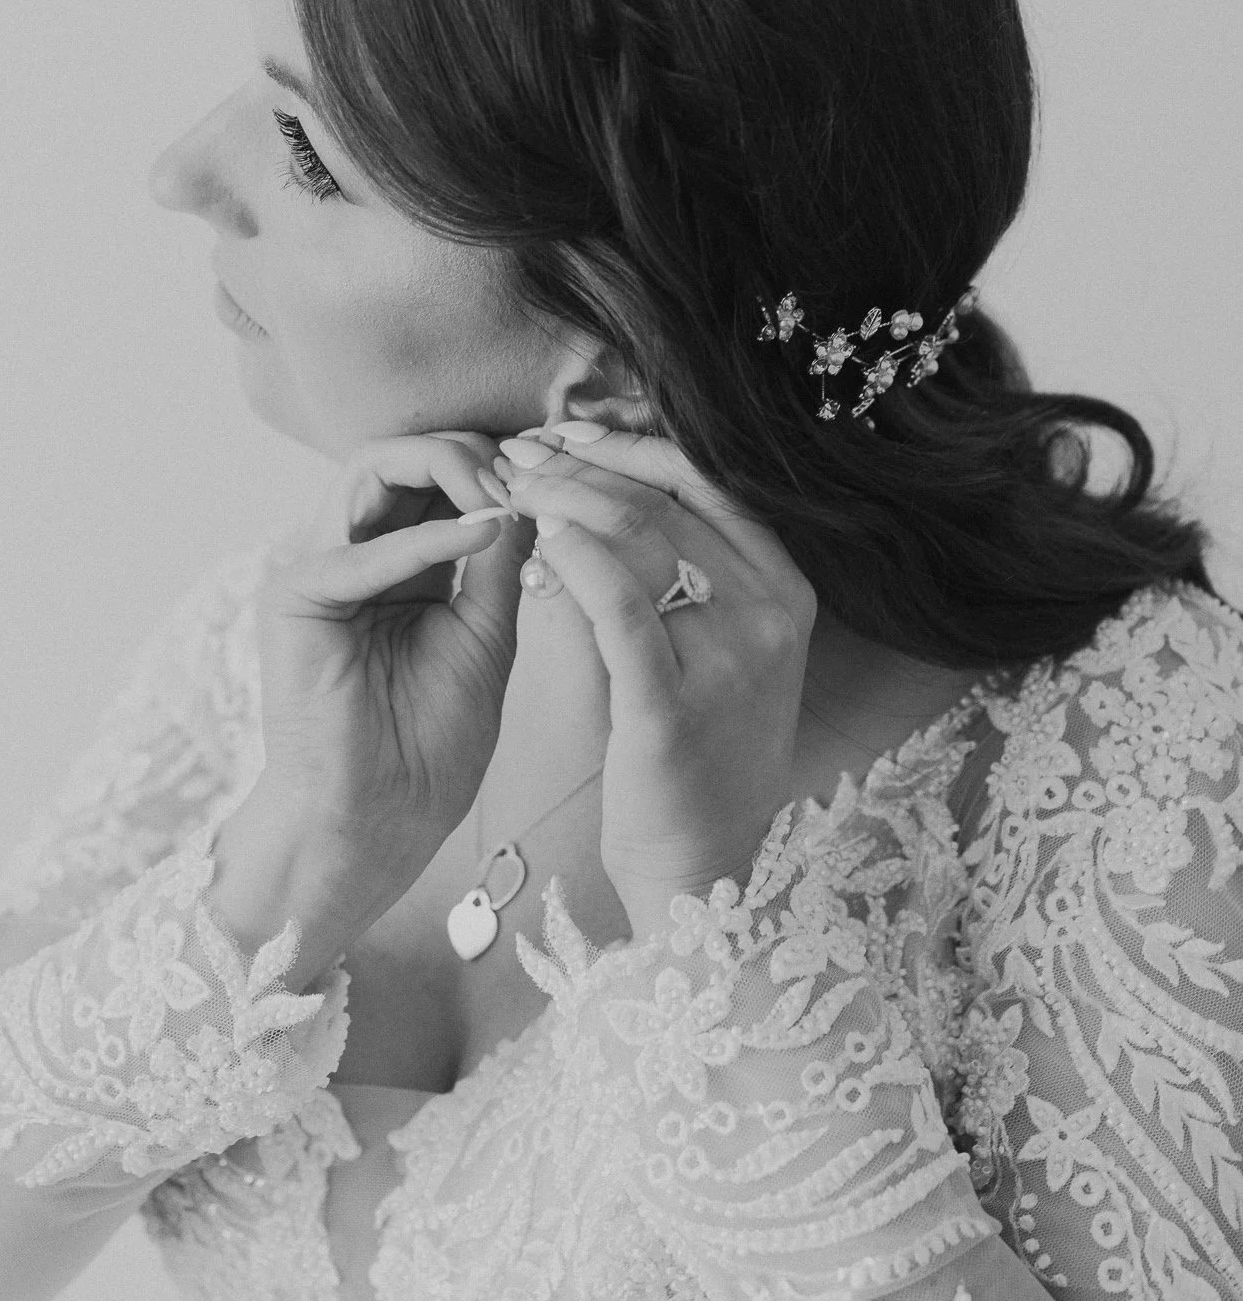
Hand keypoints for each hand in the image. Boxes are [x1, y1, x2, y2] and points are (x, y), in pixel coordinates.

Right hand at [252, 432, 537, 927]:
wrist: (381, 821)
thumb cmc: (429, 744)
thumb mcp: (485, 634)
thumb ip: (498, 563)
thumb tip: (531, 491)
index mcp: (396, 563)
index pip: (435, 476)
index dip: (495, 467)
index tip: (555, 481)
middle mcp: (350, 554)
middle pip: (400, 456)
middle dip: (471, 454)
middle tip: (528, 480)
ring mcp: (316, 570)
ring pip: (368, 468)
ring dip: (445, 469)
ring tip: (503, 499)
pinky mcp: (293, 598)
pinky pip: (358, 550)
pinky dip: (425, 537)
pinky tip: (482, 534)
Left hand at [498, 430, 816, 938]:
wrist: (701, 866)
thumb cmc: (695, 752)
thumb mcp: (716, 649)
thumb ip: (687, 571)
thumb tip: (610, 487)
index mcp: (786, 587)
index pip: (707, 480)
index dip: (630, 447)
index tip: (568, 435)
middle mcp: (771, 611)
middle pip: (667, 499)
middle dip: (583, 463)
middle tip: (521, 450)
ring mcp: (731, 656)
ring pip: (639, 537)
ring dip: (564, 497)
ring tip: (513, 484)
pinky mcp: (673, 703)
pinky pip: (618, 606)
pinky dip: (574, 557)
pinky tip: (537, 536)